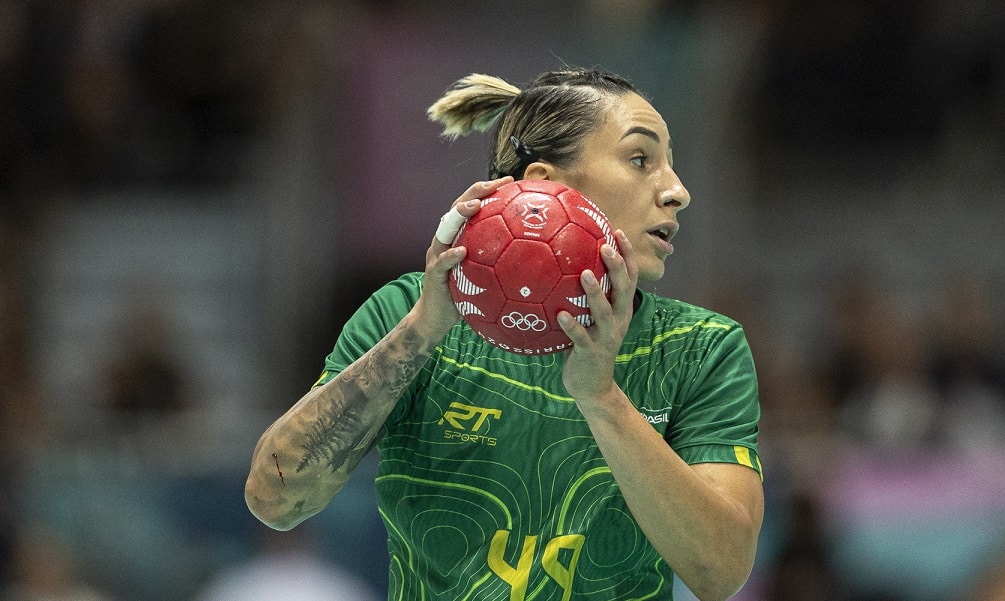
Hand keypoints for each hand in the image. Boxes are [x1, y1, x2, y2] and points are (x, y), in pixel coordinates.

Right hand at [411, 177, 514, 340]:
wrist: (438, 318)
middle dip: (475, 192)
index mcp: (459, 236)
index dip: (488, 191)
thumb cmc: (465, 296)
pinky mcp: (433, 273)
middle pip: (457, 208)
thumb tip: (538, 257)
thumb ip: (502, 262)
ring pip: (445, 228)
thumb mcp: (486, 275)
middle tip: (494, 185)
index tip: (509, 181)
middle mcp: (446, 240)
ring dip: (460, 214)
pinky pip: (441, 261)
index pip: (472, 206)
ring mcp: (437, 254)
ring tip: (476, 207)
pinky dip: (451, 255)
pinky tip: (462, 252)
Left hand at [558, 230, 637, 404]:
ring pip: (604, 311)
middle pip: (623, 289)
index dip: (627, 255)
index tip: (617, 232)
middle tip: (604, 247)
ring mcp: (607, 337)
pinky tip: (560, 314)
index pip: (630, 277)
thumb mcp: (592, 320)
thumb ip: (584, 298)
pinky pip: (581, 337)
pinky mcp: (591, 352)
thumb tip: (562, 267)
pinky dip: (572, 325)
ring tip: (583, 274)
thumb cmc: (588, 347)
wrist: (594, 387)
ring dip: (594, 292)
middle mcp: (619, 320)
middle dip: (616, 266)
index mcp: (621, 310)